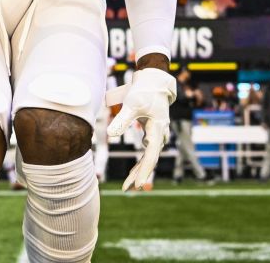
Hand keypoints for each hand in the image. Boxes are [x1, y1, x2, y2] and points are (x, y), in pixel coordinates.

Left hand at [108, 67, 175, 191]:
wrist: (154, 80)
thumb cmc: (143, 90)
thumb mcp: (132, 103)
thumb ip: (122, 120)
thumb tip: (110, 135)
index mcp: (157, 129)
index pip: (151, 156)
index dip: (144, 171)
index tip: (138, 185)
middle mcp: (160, 134)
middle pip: (150, 160)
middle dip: (140, 175)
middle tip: (129, 188)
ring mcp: (157, 134)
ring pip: (149, 157)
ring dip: (140, 170)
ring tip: (129, 184)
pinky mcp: (153, 132)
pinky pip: (148, 151)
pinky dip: (141, 161)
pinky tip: (134, 171)